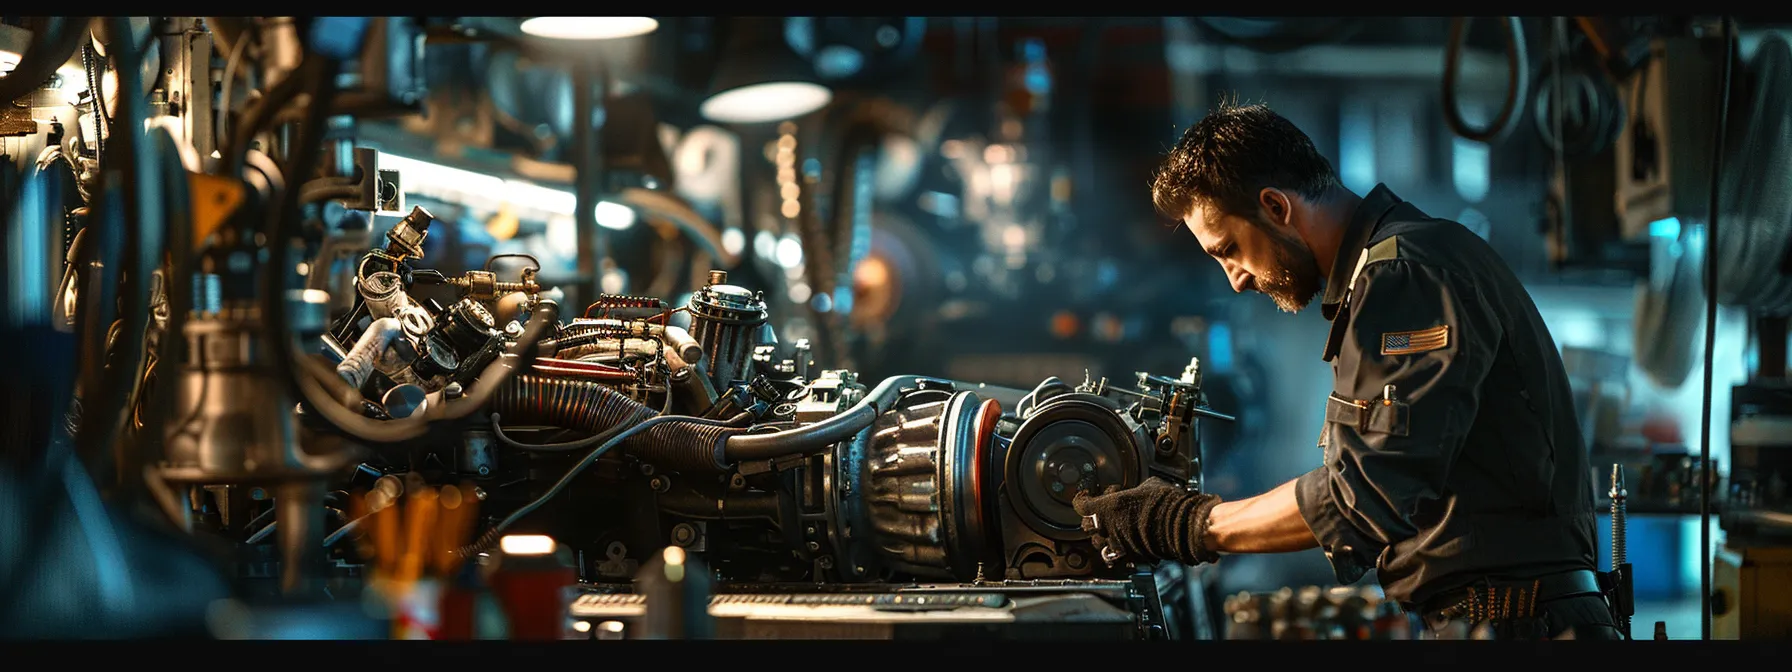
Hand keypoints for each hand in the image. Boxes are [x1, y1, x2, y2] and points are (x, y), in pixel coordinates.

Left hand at [1072, 476, 1222, 566]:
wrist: (1183, 525)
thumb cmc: (1167, 503)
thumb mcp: (1147, 486)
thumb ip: (1133, 490)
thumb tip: (1135, 490)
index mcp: (1107, 508)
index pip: (1082, 505)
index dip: (1082, 500)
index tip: (1085, 496)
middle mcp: (1109, 529)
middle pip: (1087, 527)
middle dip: (1091, 519)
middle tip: (1099, 513)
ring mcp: (1119, 546)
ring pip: (1099, 545)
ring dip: (1102, 537)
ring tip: (1112, 530)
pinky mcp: (1131, 558)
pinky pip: (1117, 556)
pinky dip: (1117, 551)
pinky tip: (1124, 544)